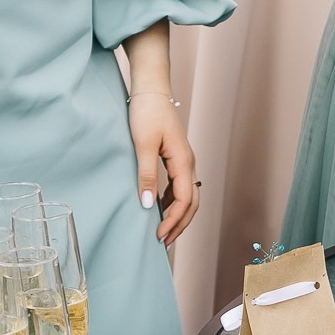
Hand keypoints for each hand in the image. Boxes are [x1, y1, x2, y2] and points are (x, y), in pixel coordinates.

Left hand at [129, 92, 199, 245]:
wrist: (151, 90)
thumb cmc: (147, 113)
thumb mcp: (142, 145)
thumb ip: (146, 175)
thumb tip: (148, 206)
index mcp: (183, 161)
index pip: (184, 200)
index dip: (174, 221)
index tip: (159, 236)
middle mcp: (188, 163)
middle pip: (192, 202)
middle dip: (180, 225)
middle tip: (164, 243)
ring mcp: (184, 161)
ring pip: (188, 196)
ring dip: (178, 216)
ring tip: (164, 232)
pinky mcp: (176, 158)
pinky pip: (180, 187)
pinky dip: (173, 203)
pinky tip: (160, 210)